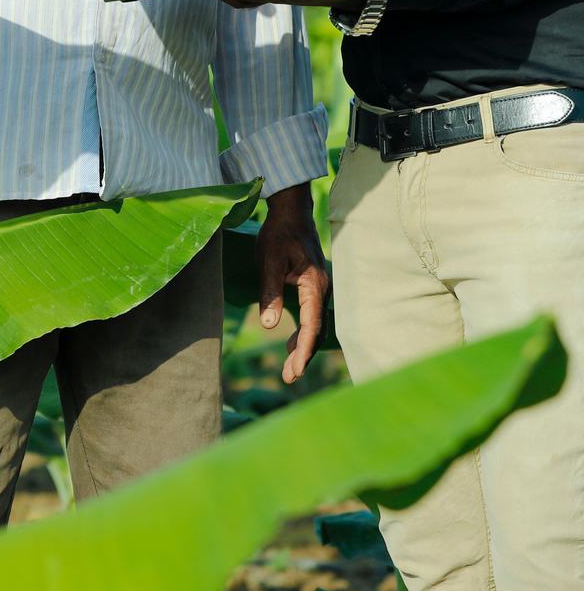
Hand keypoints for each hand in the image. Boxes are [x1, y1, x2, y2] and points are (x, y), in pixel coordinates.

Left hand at [257, 183, 329, 383]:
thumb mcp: (268, 260)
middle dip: (302, 356)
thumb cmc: (278, 233)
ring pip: (315, 325)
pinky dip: (302, 333)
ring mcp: (320, 289)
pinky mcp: (313, 287)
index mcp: (314, 285)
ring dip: (302, 346)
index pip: (311, 325)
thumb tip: (270, 326)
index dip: (303, 351)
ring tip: (288, 370)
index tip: (294, 372)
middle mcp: (322, 290)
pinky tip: (290, 345)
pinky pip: (311, 316)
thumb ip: (270, 291)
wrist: (291, 211)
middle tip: (287, 378)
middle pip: (316, 331)